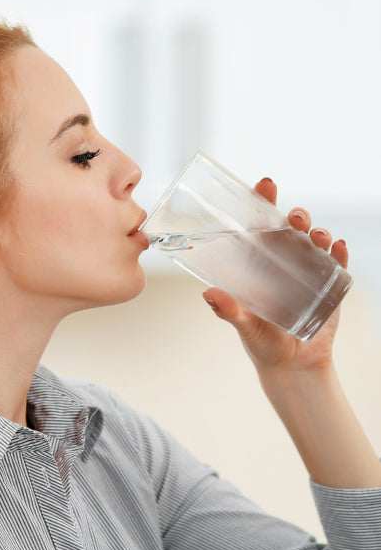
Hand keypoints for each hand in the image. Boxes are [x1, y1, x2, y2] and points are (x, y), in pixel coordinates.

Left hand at [202, 177, 348, 376]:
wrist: (291, 365)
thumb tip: (209, 293)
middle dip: (296, 216)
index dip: (264, 203)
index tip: (265, 184)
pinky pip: (338, 264)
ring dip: (318, 233)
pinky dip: (339, 254)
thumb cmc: (261, 340)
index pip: (261, 226)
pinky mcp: (329, 287)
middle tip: (294, 219)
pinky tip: (339, 249)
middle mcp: (284, 262)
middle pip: (291, 229)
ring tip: (316, 236)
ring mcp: (308, 272)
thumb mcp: (243, 324)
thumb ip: (229, 310)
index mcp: (259, 263)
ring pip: (315, 242)